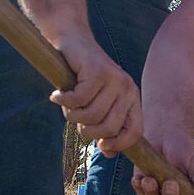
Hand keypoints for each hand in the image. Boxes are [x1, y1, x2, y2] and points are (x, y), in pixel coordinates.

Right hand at [49, 32, 142, 153]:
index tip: (100, 145)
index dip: (118, 144)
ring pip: (92, 115)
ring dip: (72, 115)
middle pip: (109, 127)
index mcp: (132, 100)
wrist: (70, 41)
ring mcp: (114, 79)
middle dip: (87, 131)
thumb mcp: (95, 105)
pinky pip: (79, 99)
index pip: (135, 132)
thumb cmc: (81, 79)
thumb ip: (103, 127)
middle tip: (74, 119)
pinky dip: (63, 100)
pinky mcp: (97, 71)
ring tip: (66, 104)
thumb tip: (109, 153)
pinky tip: (58, 94)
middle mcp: (127, 89)